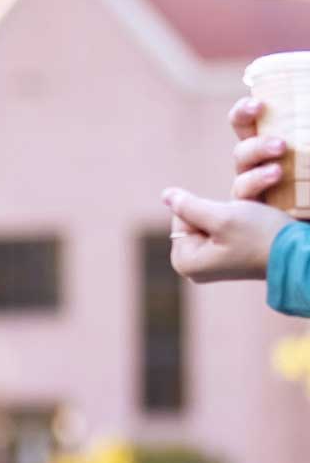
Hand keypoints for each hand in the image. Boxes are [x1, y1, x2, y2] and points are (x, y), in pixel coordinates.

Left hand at [162, 187, 291, 282]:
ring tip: (249, 230)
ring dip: (230, 217)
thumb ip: (189, 205)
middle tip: (243, 225)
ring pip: (210, 221)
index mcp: (185, 261)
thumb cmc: (262, 236)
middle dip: (218, 213)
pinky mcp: (226, 260)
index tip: (232, 222)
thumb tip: (165, 195)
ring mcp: (210, 265)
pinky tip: (253, 234)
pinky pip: (223, 230)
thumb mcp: (223, 217)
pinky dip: (237, 224)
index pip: (182, 215)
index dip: (208, 209)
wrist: (300, 254)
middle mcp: (193, 267)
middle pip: (194, 219)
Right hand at [229, 97, 286, 200]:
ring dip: (257, 172)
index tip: (257, 104)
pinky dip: (257, 188)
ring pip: (242, 179)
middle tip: (279, 144)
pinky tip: (274, 181)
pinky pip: (246, 201)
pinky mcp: (260, 215)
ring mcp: (258, 194)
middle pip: (241, 152)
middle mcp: (258, 170)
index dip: (244, 113)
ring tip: (279, 170)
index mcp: (269, 148)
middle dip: (254, 145)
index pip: (246, 126)